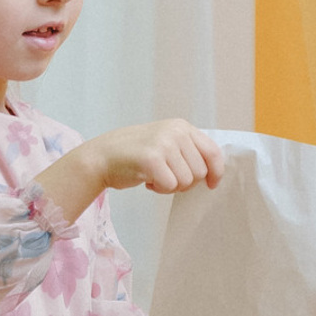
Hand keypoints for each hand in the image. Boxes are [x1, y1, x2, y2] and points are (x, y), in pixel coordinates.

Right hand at [38, 116, 223, 225]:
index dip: (216, 172)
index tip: (211, 184)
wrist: (99, 157)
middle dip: (184, 182)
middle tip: (164, 178)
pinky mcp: (152, 158)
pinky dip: (159, 189)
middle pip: (200, 172)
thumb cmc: (131, 155)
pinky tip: (147, 181)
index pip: (212, 152)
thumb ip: (186, 150)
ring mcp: (163, 143)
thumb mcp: (163, 143)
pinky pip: (170, 185)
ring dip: (170, 186)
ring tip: (154, 177)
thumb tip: (212, 172)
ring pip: (187, 181)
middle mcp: (175, 131)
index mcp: (181, 126)